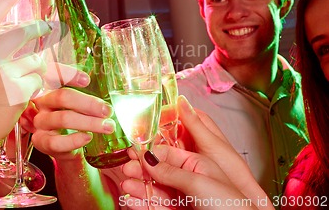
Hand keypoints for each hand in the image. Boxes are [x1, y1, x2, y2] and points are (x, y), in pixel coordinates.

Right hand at [0, 0, 50, 144]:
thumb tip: (11, 46)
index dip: (6, 2)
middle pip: (25, 35)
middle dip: (42, 31)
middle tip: (52, 29)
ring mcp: (5, 69)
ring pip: (36, 62)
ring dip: (38, 73)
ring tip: (21, 86)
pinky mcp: (20, 87)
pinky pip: (38, 83)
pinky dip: (34, 91)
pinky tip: (20, 101)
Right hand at [31, 65, 116, 160]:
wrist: (64, 145)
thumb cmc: (72, 119)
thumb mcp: (77, 103)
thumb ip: (85, 95)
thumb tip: (98, 93)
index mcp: (49, 87)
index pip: (52, 74)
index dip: (68, 74)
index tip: (86, 80)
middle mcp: (41, 102)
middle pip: (61, 97)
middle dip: (88, 103)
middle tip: (107, 110)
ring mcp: (39, 122)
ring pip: (62, 119)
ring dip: (88, 123)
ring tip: (106, 126)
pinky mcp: (41, 142)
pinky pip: (56, 142)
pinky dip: (74, 140)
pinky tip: (88, 137)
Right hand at [121, 145, 254, 209]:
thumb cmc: (230, 205)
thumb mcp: (199, 181)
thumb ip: (171, 170)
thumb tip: (149, 156)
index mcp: (198, 164)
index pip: (168, 153)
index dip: (150, 152)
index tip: (133, 152)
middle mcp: (189, 179)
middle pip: (159, 172)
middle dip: (141, 170)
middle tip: (126, 169)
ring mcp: (183, 198)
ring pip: (155, 190)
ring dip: (140, 187)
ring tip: (126, 186)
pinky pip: (157, 207)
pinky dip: (143, 204)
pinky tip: (132, 201)